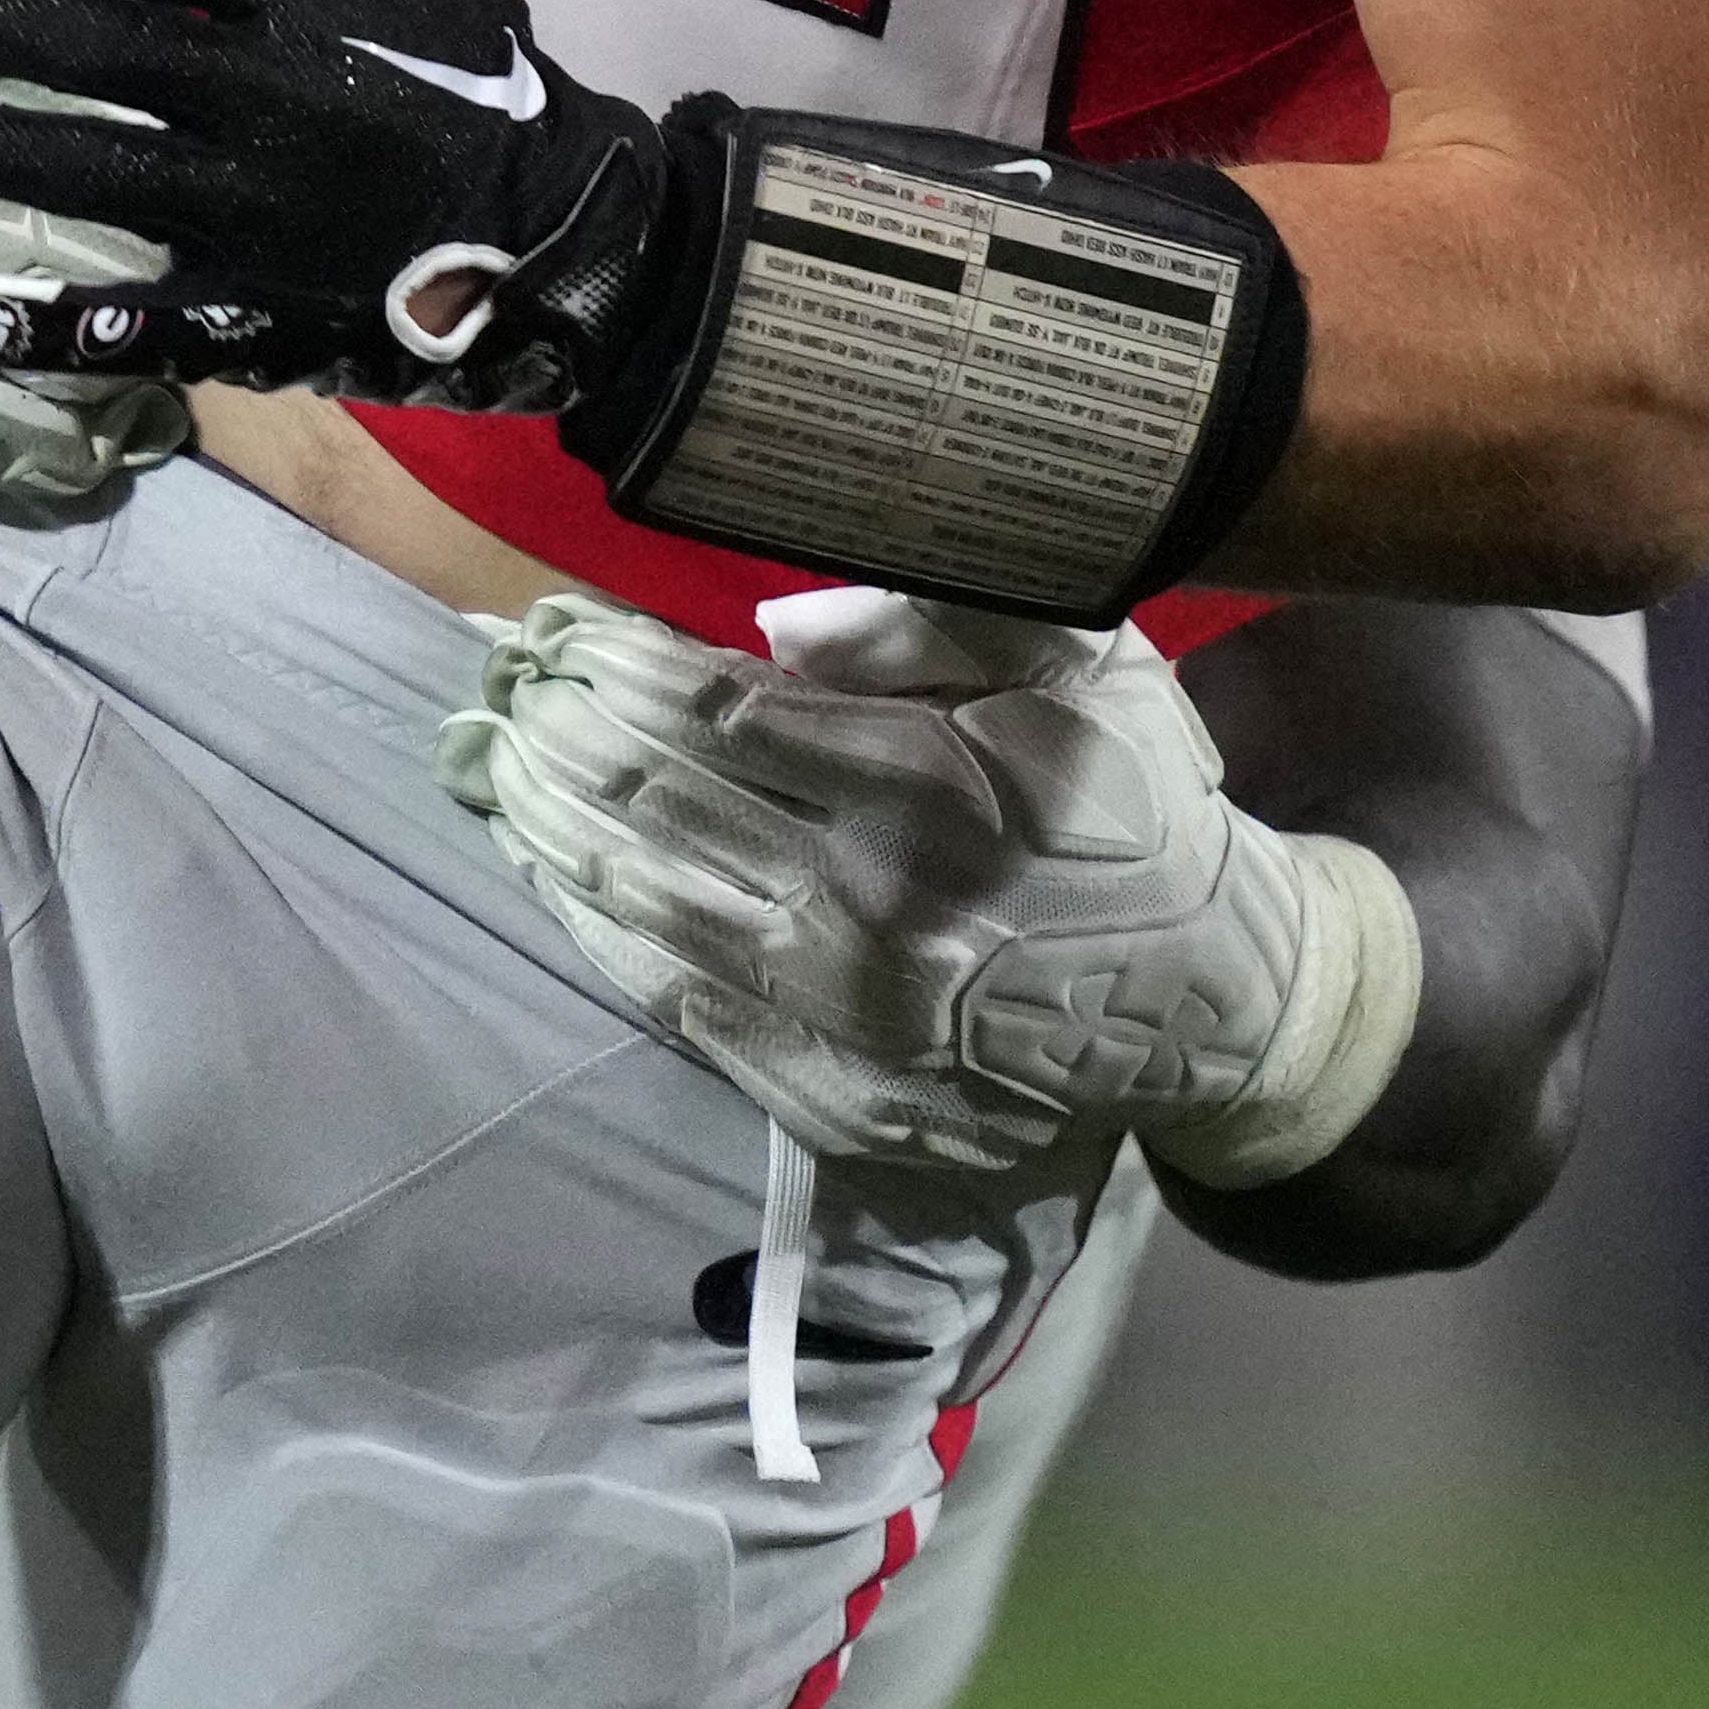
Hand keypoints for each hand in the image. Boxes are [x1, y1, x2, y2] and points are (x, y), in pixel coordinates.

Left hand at [440, 586, 1420, 1185]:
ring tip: (495, 772)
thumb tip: (770, 624)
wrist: (1213, 1000)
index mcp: (925, 788)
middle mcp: (867, 908)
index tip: (554, 626)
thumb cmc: (1142, 807)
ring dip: (557, 835)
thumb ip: (934, 620)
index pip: (714, 714)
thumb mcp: (1082, 665)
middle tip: (496, 685)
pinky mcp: (836, 1087)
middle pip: (659, 808)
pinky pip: (684, 1007)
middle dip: (562, 738)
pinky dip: (607, 938)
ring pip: (650, 908)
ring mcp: (842, 1014)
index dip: (618, 666)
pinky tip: (558, 884)